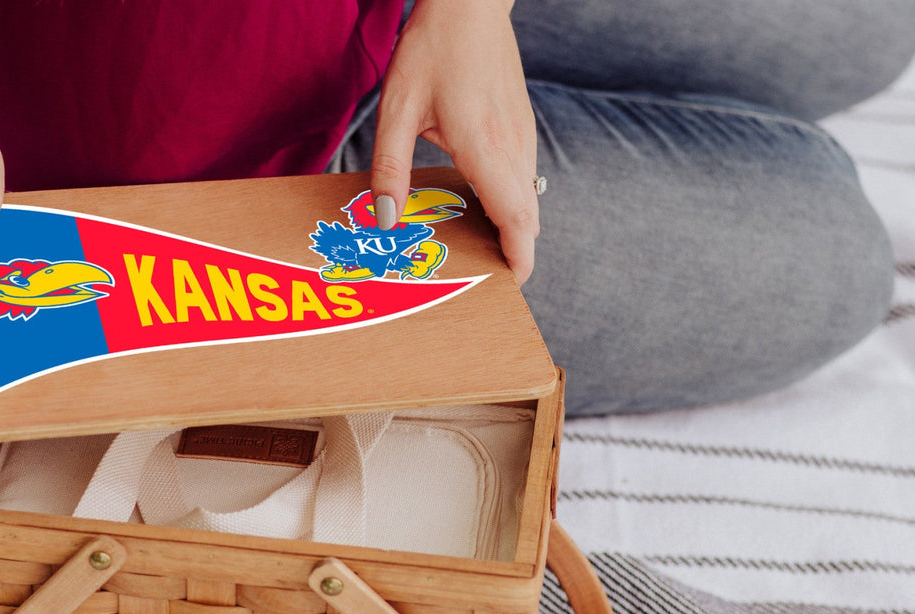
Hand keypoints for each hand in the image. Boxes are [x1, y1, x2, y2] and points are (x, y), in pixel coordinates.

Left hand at [370, 0, 537, 284]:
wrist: (470, 3)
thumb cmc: (433, 49)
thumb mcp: (397, 110)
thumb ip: (390, 169)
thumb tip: (386, 220)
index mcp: (486, 148)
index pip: (516, 219)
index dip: (519, 259)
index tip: (509, 284)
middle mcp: (513, 146)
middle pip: (527, 217)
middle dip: (513, 252)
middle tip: (482, 277)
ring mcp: (523, 135)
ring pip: (528, 197)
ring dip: (511, 227)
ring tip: (476, 248)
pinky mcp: (521, 124)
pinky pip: (523, 177)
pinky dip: (510, 202)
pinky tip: (477, 205)